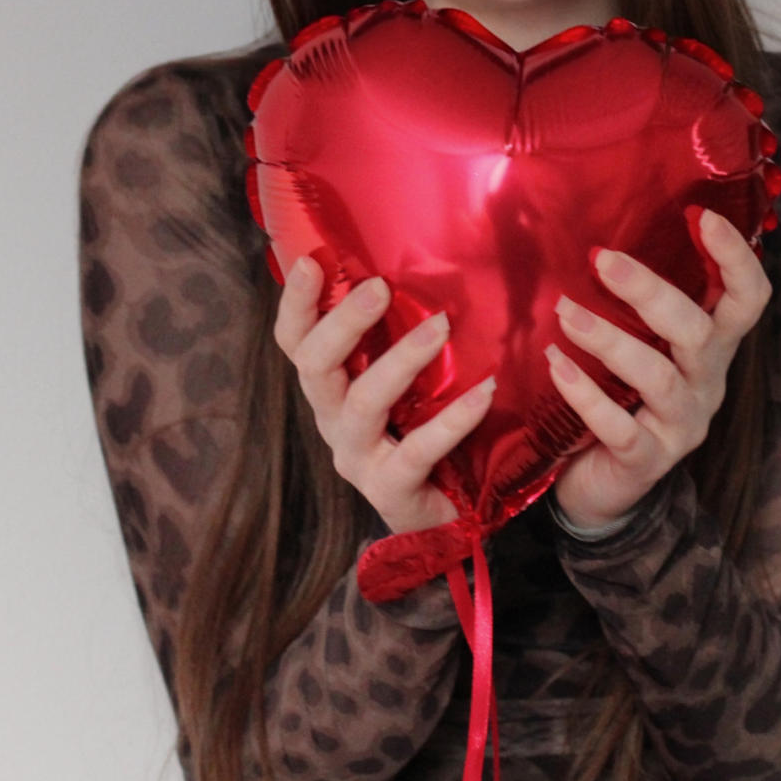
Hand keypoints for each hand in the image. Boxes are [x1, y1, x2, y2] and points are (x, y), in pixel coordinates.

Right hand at [273, 255, 496, 536]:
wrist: (445, 518)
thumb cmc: (423, 432)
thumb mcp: (406, 381)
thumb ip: (400, 336)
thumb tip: (420, 267)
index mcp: (330, 389)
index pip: (296, 343)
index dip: (297, 305)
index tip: (312, 262)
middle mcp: (333, 421)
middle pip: (315, 367)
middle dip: (343, 323)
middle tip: (380, 288)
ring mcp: (358, 459)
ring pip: (362, 404)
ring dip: (400, 361)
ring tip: (439, 326)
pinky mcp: (391, 491)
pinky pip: (417, 452)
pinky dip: (452, 419)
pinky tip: (484, 392)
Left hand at [545, 207, 773, 529]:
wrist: (601, 485)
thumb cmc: (620, 397)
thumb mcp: (641, 346)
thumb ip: (636, 304)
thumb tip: (596, 231)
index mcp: (711, 348)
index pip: (748, 299)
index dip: (734, 259)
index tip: (701, 215)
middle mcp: (706, 383)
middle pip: (697, 331)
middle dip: (650, 291)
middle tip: (600, 258)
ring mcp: (680, 426)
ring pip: (658, 377)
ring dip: (609, 340)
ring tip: (565, 313)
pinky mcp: (646, 462)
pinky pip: (621, 427)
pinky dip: (585, 395)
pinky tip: (556, 366)